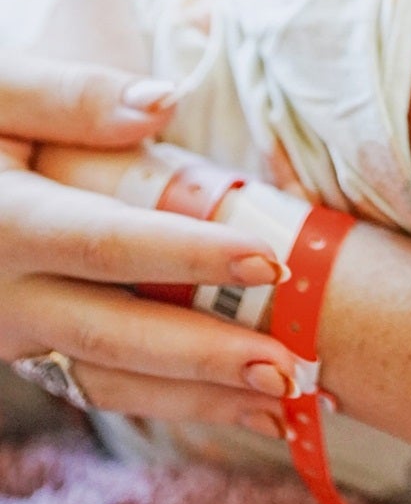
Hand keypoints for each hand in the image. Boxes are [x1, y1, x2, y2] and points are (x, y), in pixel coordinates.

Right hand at [0, 51, 298, 434]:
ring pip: (108, 380)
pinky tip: (241, 405)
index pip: (105, 243)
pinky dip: (173, 399)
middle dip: (204, 357)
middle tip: (290, 372)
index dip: (187, 256)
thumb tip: (164, 101)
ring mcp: (13, 331)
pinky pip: (102, 384)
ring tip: (286, 406)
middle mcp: (2, 293)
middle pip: (111, 334)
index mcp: (2, 221)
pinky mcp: (32, 347)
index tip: (269, 263)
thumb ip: (73, 97)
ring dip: (197, 400)